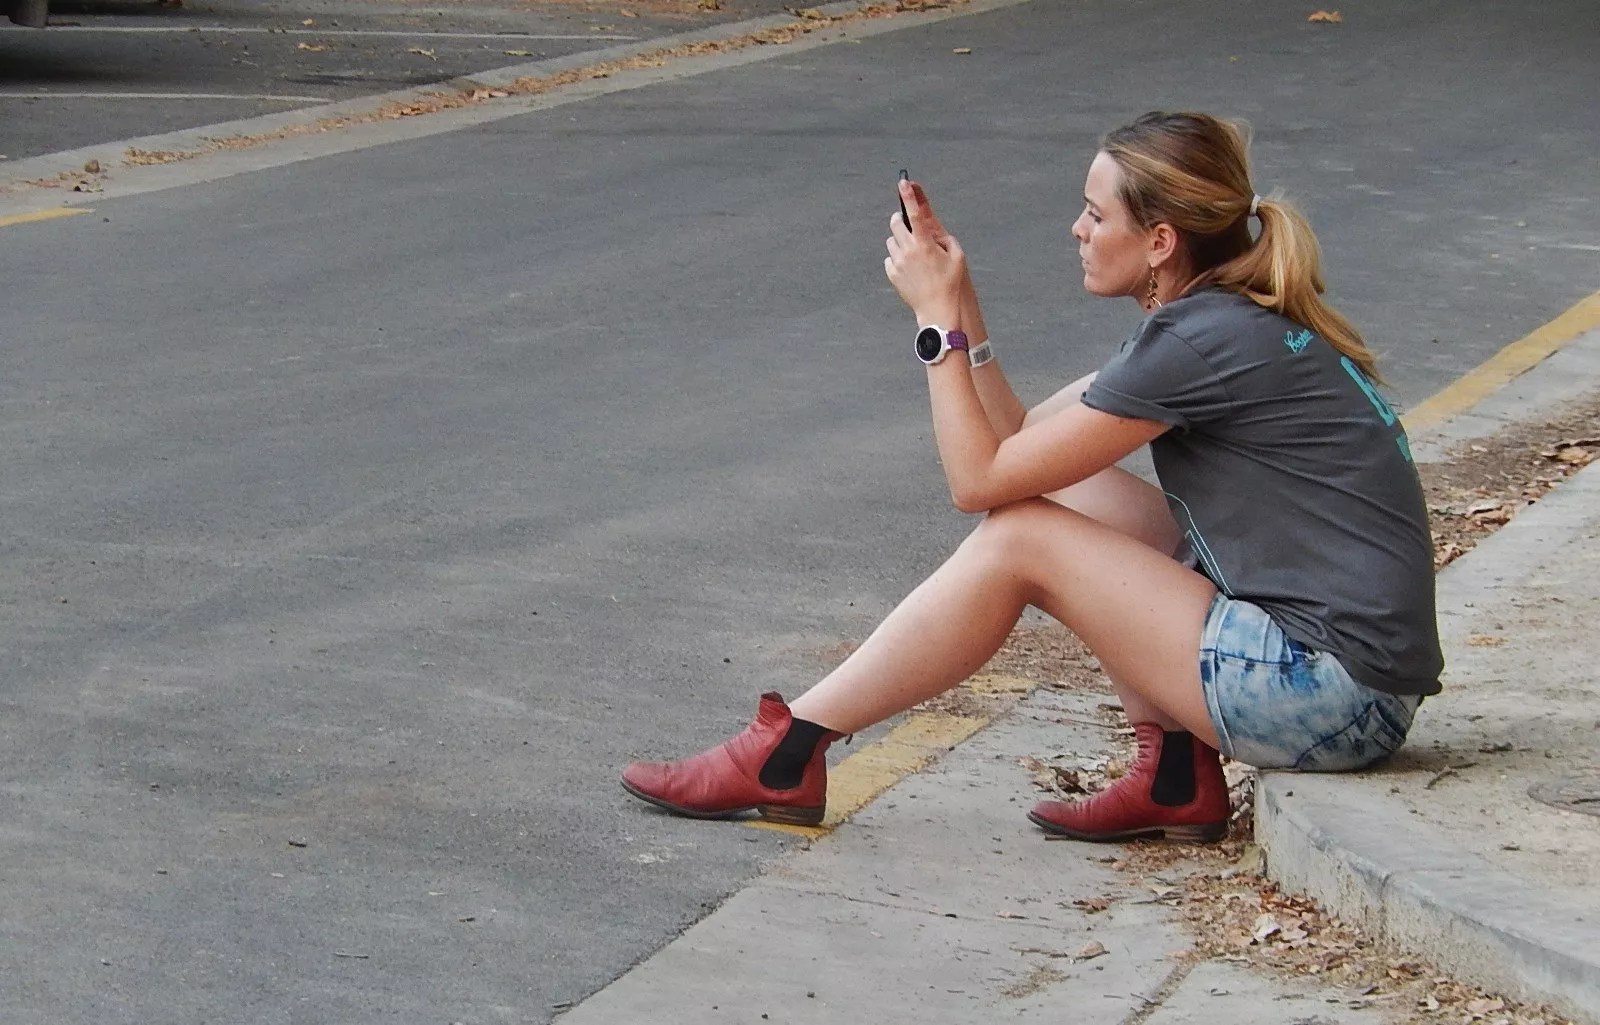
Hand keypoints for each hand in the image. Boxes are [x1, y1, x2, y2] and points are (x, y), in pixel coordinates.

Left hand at [884, 178, 966, 325]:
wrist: (938, 310)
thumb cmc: (951, 283)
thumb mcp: (957, 256)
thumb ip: (945, 237)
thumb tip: (933, 228)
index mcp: (925, 243)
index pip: (915, 213)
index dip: (909, 195)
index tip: (903, 182)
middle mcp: (908, 251)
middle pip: (895, 223)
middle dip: (901, 219)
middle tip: (908, 225)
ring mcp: (898, 263)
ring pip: (891, 241)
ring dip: (899, 241)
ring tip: (913, 253)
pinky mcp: (892, 274)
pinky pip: (889, 258)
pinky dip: (897, 258)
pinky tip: (909, 268)